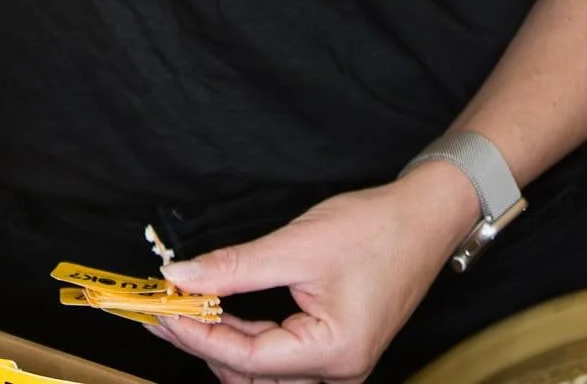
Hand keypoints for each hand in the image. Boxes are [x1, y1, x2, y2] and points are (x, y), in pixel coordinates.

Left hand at [154, 165, 479, 383]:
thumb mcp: (297, 244)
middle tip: (162, 308)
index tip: (162, 310)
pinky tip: (219, 309)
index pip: (247, 359)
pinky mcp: (332, 347)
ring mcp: (336, 363)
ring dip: (221, 341)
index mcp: (333, 354)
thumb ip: (236, 266)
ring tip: (183, 308)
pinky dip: (245, 335)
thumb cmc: (374, 229)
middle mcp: (337, 371)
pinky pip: (278, 354)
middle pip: (251, 375)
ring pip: (262, 370)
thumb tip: (182, 277)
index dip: (197, 335)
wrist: (425, 218)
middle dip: (203, 342)